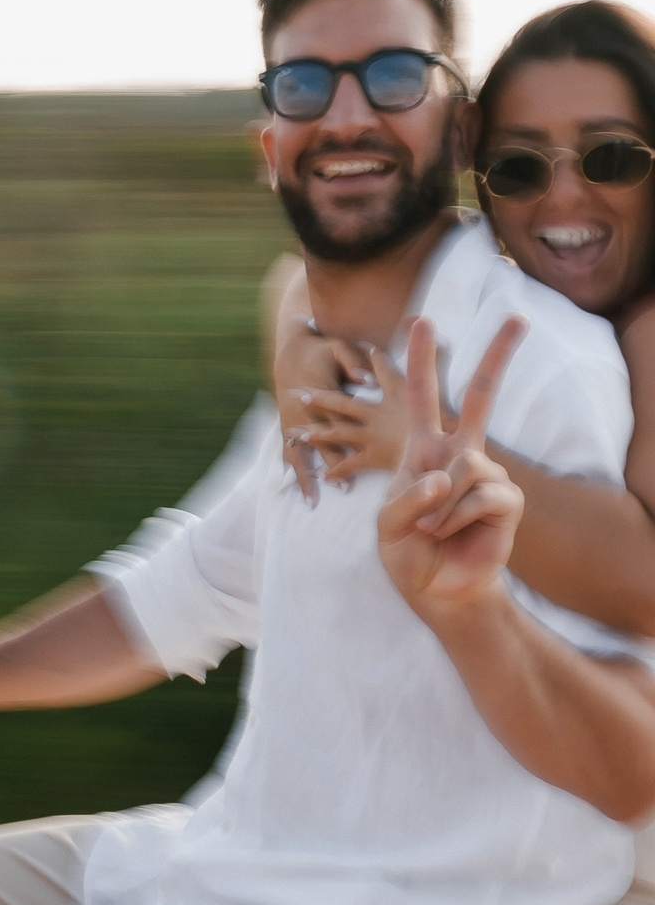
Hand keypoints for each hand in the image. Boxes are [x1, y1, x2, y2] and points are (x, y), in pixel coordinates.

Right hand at [276, 329, 379, 499]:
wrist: (290, 352)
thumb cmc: (322, 350)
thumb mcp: (340, 348)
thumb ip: (354, 363)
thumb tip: (366, 380)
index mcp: (322, 395)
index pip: (339, 422)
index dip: (351, 440)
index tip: (362, 460)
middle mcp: (305, 413)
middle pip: (321, 444)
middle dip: (332, 466)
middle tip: (345, 490)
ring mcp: (293, 422)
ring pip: (301, 454)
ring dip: (307, 477)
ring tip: (313, 499)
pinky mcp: (287, 427)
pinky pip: (289, 454)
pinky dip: (295, 473)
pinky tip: (301, 492)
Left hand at [375, 316, 526, 615]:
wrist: (434, 587)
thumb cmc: (407, 550)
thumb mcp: (386, 523)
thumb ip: (405, 499)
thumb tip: (444, 476)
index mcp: (422, 449)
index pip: (422, 397)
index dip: (419, 361)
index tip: (421, 322)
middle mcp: (457, 454)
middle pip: (480, 397)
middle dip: (497, 356)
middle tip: (518, 317)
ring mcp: (485, 474)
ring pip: (463, 469)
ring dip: (436, 507)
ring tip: (430, 529)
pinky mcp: (506, 498)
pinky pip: (479, 495)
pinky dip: (454, 518)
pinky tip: (449, 533)